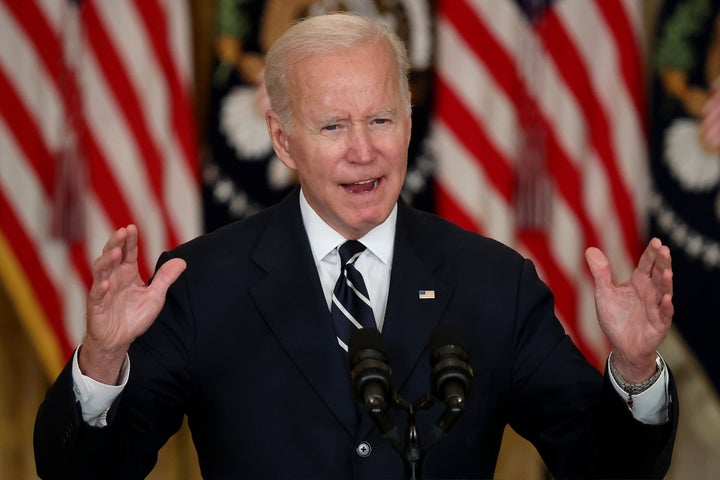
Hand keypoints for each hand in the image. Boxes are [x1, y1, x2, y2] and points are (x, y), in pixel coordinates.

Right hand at [79, 225, 185, 383]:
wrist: (119, 339)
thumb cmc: (134, 316)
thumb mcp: (155, 296)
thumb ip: (166, 279)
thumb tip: (182, 261)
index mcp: (127, 273)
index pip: (128, 252)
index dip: (130, 240)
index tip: (132, 227)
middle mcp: (114, 278)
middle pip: (112, 255)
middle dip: (116, 243)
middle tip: (122, 231)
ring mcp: (103, 290)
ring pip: (100, 271)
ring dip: (106, 261)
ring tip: (115, 252)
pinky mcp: (96, 306)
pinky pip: (96, 295)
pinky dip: (99, 289)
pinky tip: (104, 284)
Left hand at [585, 238, 673, 382]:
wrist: (622, 345)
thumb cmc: (616, 318)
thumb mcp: (604, 293)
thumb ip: (600, 273)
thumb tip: (590, 249)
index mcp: (639, 283)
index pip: (646, 265)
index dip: (651, 254)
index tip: (656, 241)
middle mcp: (650, 292)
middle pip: (658, 274)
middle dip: (662, 263)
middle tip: (664, 250)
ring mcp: (656, 308)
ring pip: (664, 292)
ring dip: (666, 283)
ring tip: (667, 273)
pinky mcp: (658, 324)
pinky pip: (663, 314)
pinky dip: (665, 307)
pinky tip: (665, 298)